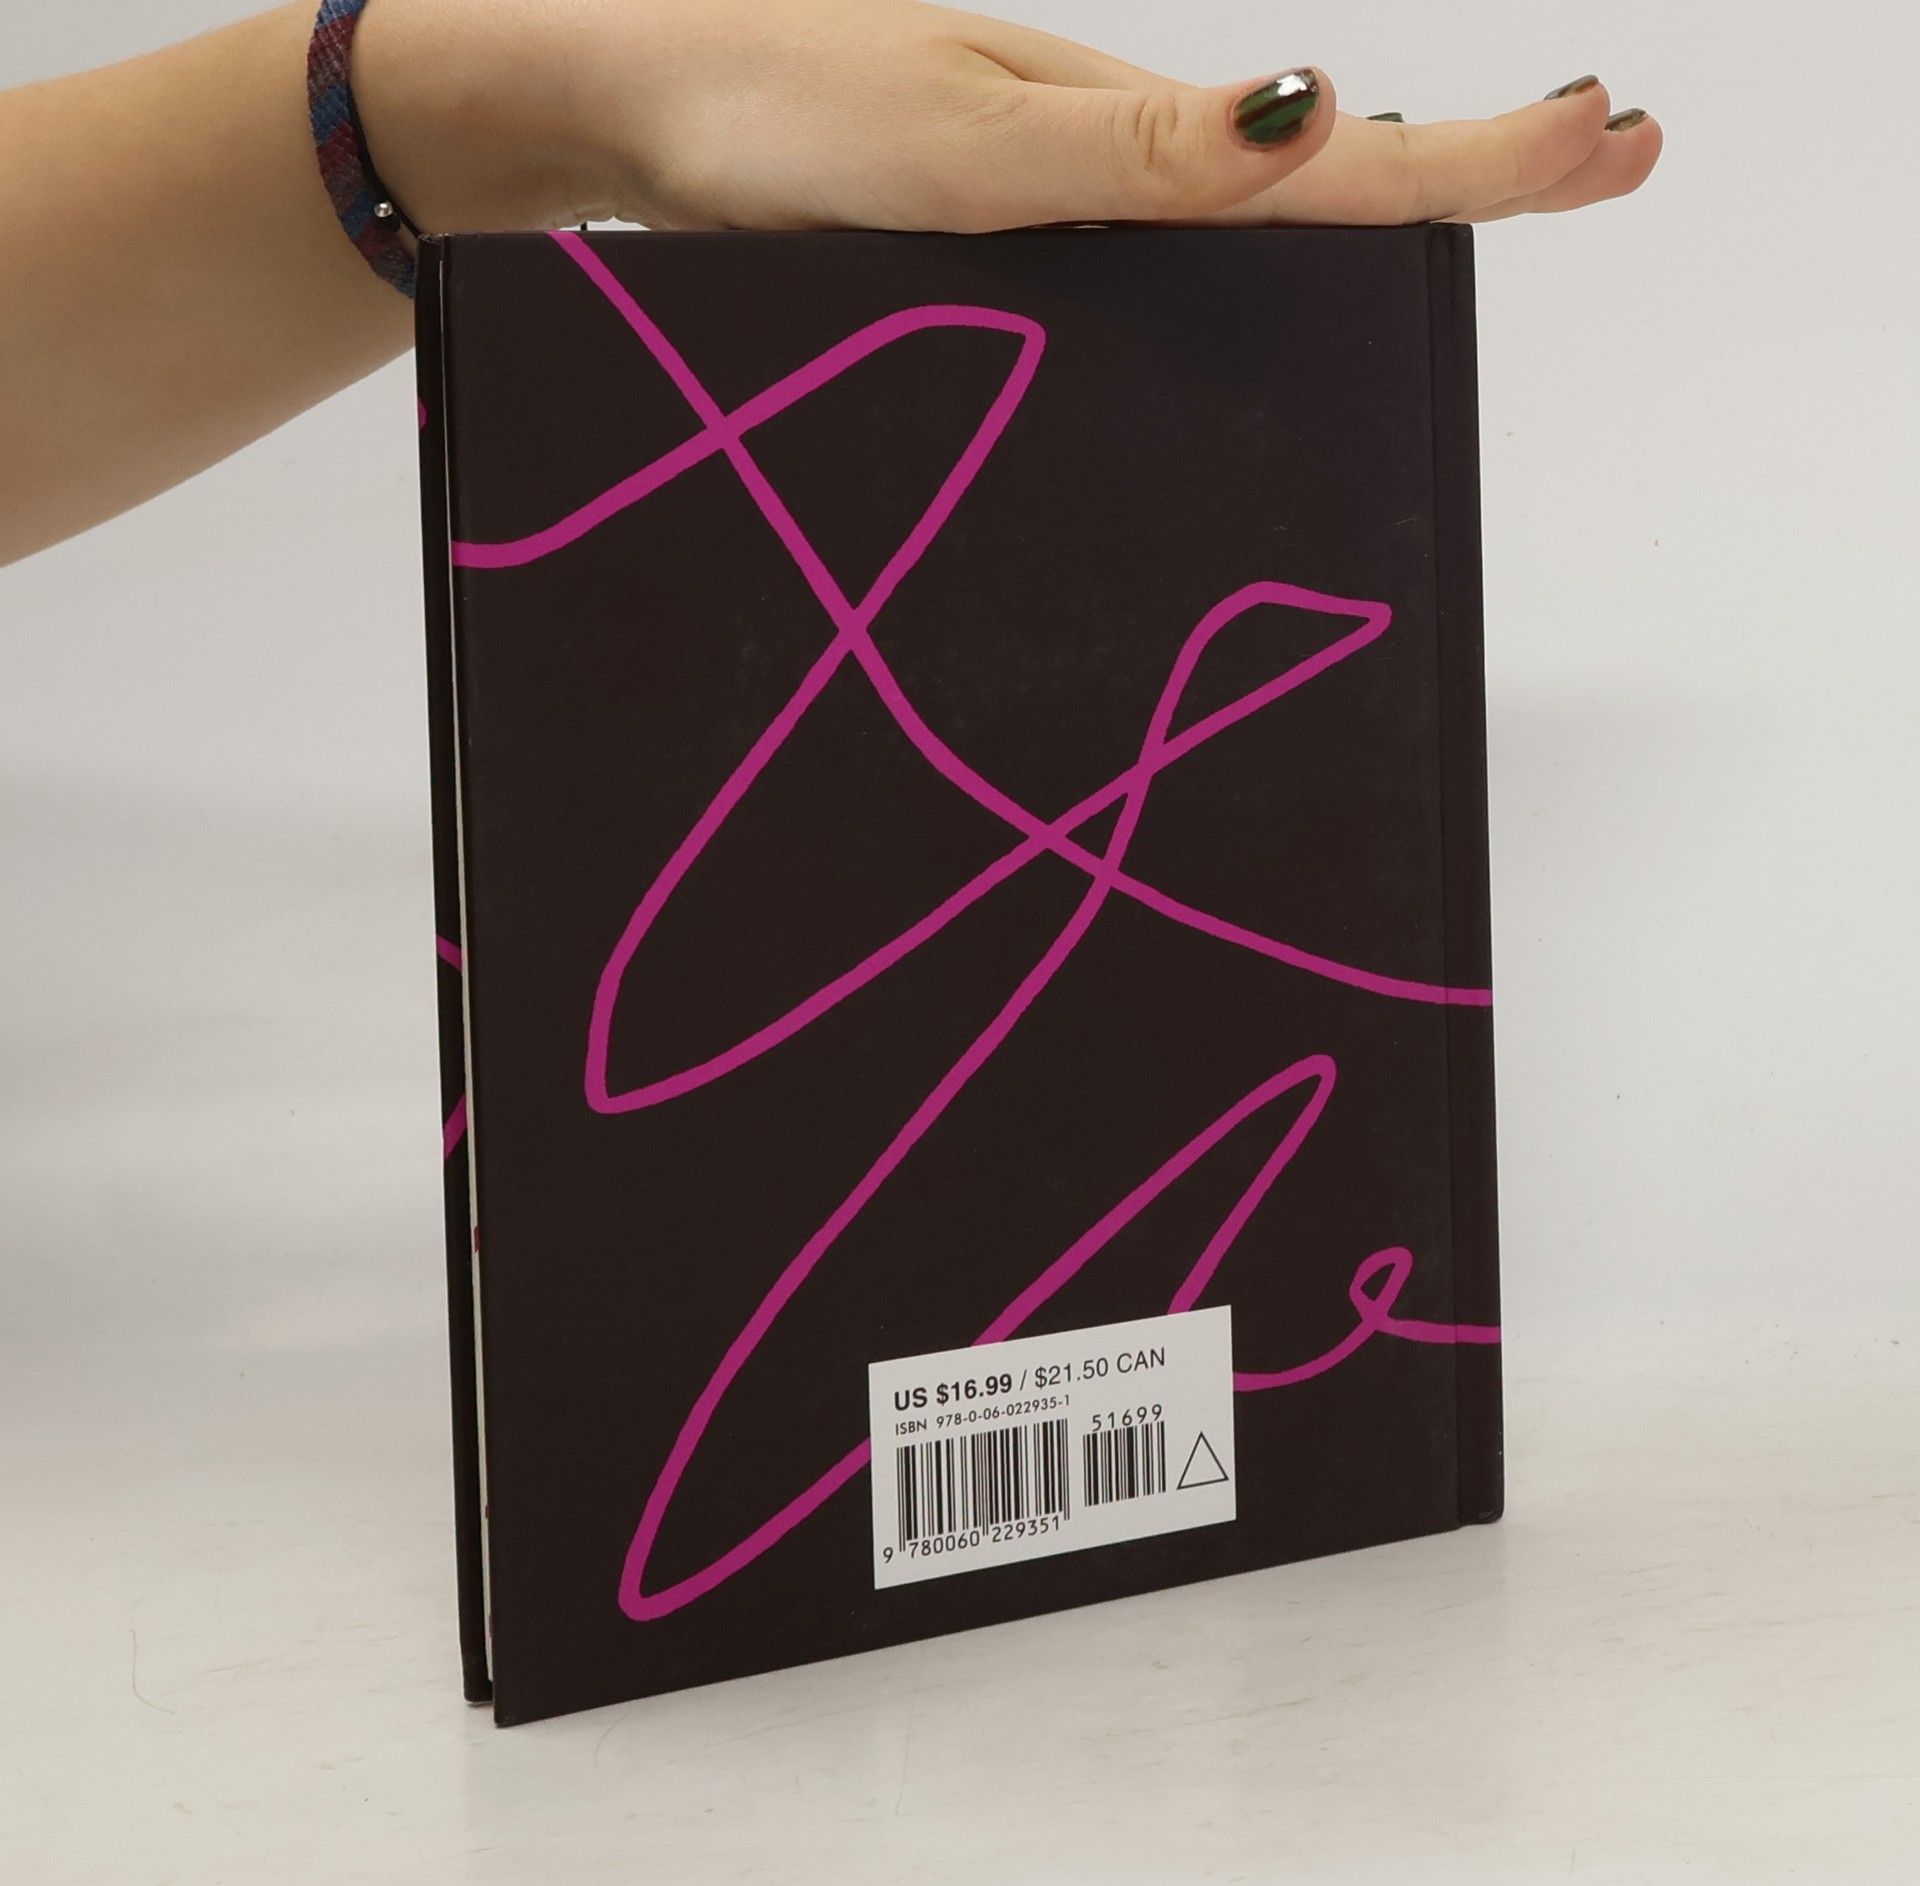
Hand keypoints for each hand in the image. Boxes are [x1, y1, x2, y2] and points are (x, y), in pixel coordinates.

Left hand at [356, 0, 1660, 235]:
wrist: (620, 100)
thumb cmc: (772, 108)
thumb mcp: (965, 142)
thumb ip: (1139, 157)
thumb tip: (1320, 123)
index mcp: (1125, 139)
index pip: (1342, 157)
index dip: (1483, 159)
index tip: (1620, 144)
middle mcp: (1103, 168)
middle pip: (1316, 183)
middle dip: (1459, 179)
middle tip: (1594, 162)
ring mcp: (1048, 205)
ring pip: (1229, 229)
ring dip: (1356, 225)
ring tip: (1465, 229)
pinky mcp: (986, 243)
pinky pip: (1135, 268)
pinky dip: (1223, 275)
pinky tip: (1235, 311)